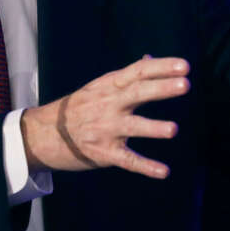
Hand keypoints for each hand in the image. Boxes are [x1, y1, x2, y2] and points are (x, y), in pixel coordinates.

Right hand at [21, 55, 189, 177]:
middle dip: (161, 89)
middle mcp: (109, 105)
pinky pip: (127, 160)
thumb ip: (128, 75)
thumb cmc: (80, 107)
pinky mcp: (104, 153)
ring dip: (153, 128)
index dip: (162, 67)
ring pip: (133, 127)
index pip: (139, 72)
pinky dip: (145, 166)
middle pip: (138, 93)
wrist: (44, 134)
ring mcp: (106, 129)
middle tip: (185, 84)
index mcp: (110, 85)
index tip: (184, 65)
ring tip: (173, 130)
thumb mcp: (101, 86)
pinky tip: (164, 172)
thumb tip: (151, 58)